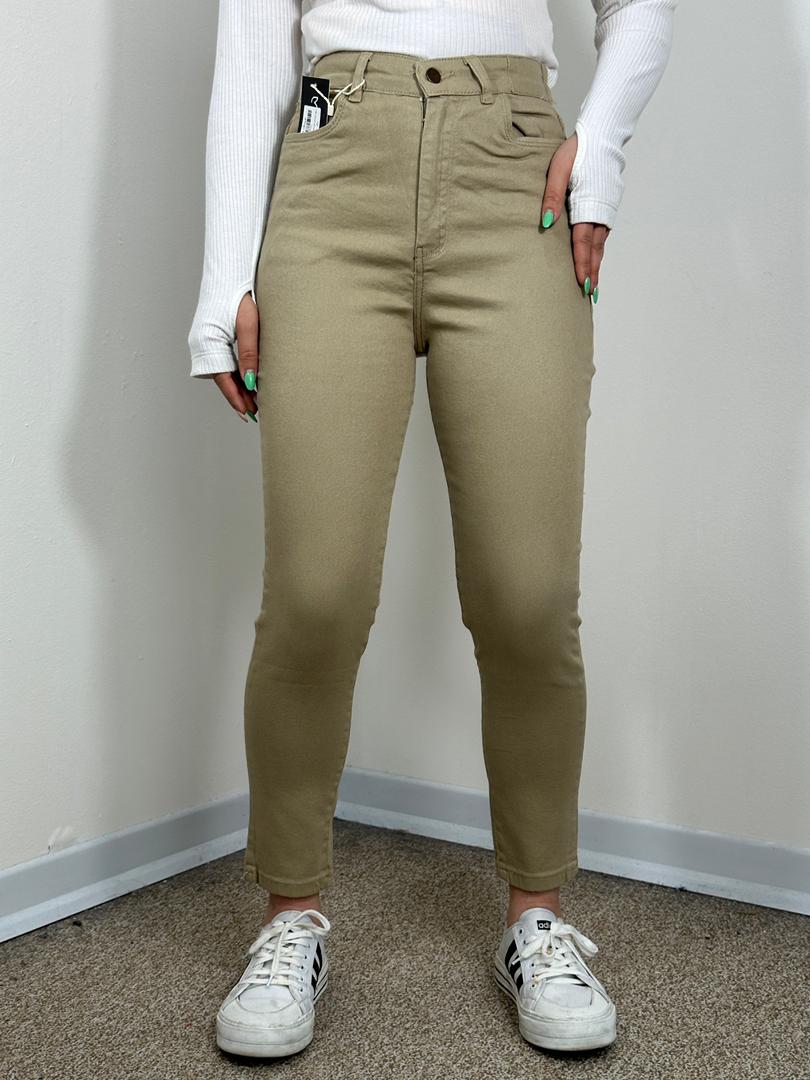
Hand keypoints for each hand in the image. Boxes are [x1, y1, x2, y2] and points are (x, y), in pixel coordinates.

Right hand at [211, 292, 259, 420]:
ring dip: (236, 386)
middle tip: (255, 413)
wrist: (228, 273)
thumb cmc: (239, 294)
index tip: (249, 413)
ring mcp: (202, 341)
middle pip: (221, 379)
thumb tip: (251, 383)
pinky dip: (233, 374)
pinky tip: (245, 382)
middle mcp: (200, 344)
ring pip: (222, 372)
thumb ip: (249, 354)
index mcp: (207, 342)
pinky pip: (221, 361)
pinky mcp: (208, 337)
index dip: (237, 398)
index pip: (224, 379)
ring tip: (253, 402)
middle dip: (238, 397)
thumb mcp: (249, 325)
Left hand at [540, 133, 609, 300]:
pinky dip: (598, 250)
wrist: (603, 134)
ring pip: (600, 244)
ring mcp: (606, 209)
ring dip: (596, 264)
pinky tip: (595, 259)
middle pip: (595, 249)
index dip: (582, 265)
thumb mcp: (557, 169)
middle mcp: (600, 211)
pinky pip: (602, 234)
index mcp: (587, 205)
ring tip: (593, 284)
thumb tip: (546, 223)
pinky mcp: (607, 206)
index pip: (583, 242)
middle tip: (589, 294)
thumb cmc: (577, 150)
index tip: (582, 284)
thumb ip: (551, 196)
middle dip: (592, 272)